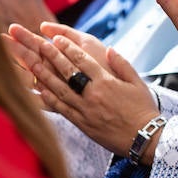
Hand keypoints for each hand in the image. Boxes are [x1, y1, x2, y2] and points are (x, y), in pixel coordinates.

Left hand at [4, 23, 161, 156]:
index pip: (82, 60)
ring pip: (59, 89)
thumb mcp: (138, 83)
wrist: (144, 138)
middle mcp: (92, 94)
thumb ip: (123, 65)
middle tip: (39, 45)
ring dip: (45, 75)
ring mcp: (85, 109)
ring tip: (32, 63)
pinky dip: (49, 98)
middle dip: (52, 57)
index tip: (57, 39)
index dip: (68, 48)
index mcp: (107, 82)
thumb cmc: (144, 110)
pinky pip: (61, 108)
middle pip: (67, 72)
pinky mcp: (82, 123)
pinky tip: (40, 90)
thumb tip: (110, 49)